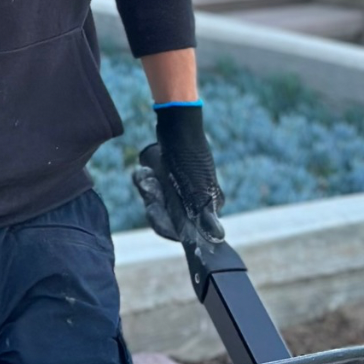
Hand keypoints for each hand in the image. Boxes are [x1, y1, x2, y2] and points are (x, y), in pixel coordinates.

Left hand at [147, 102, 224, 241]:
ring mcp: (183, 190)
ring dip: (149, 191)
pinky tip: (144, 171)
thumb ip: (205, 214)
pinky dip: (147, 182)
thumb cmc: (189, 158)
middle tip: (149, 188)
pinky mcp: (170, 179)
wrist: (177, 126)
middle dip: (155, 204)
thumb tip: (218, 237)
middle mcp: (197, 201)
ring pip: (158, 203)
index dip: (165, 224)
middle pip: (168, 217)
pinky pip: (154, 189)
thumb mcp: (197, 188)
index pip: (184, 231)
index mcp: (209, 206)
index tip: (153, 211)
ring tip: (147, 176)